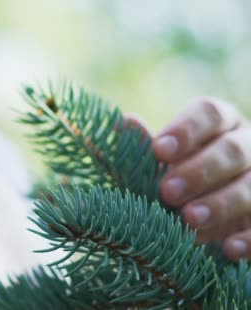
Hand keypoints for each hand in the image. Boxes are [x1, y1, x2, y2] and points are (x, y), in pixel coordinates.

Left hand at [151, 97, 250, 260]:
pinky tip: (228, 249)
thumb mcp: (160, 164)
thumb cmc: (176, 178)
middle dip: (200, 171)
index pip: (209, 113)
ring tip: (189, 219)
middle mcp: (247, 144)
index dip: (186, 130)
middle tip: (167, 191)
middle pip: (232, 149)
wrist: (205, 216)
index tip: (159, 150)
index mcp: (220, 123)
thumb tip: (123, 123)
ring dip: (221, 203)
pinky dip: (249, 237)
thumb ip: (145, 145)